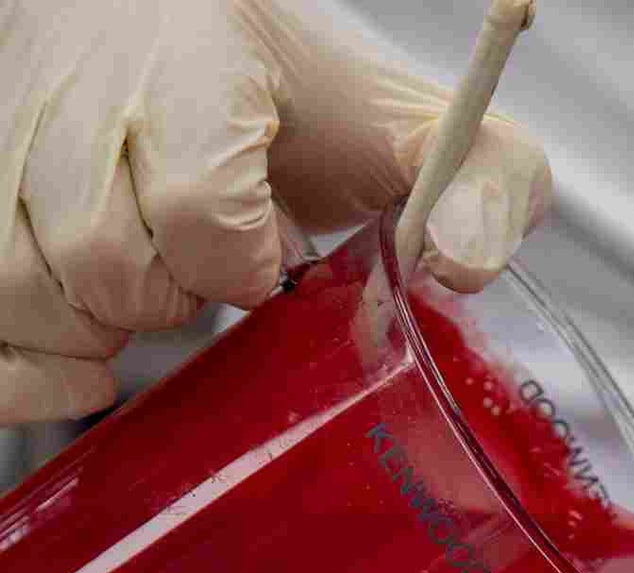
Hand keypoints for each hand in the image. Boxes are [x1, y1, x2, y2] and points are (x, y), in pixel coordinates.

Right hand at [0, 0, 551, 423]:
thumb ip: (483, 182)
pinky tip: (81, 371)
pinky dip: (21, 372)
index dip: (243, 260)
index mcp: (191, 65)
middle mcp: (78, 95)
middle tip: (207, 275)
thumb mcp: (405, 123)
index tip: (270, 255)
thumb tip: (466, 260)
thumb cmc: (279, 93)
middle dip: (171, 298)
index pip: (199, 205)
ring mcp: (8, 146)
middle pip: (103, 260)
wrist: (151, 19)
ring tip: (145, 292)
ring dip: (92, 327)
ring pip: (19, 289)